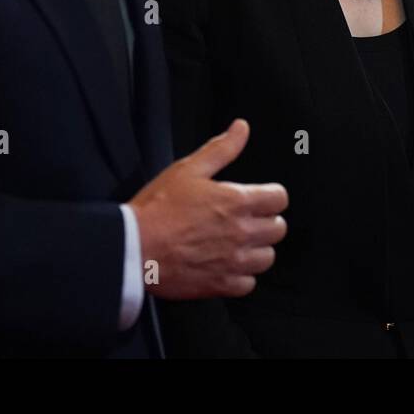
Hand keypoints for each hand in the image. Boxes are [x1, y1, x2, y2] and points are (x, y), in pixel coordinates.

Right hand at [129, 119, 287, 299]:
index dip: (271, 195)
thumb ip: (221, 149)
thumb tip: (241, 129)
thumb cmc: (157, 209)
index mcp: (236, 202)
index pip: (279, 199)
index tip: (260, 197)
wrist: (134, 248)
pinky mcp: (221, 284)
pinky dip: (242, 276)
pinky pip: (248, 284)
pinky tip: (227, 263)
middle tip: (247, 218)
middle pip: (278, 229)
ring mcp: (233, 261)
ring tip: (238, 242)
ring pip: (267, 257)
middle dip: (266, 221)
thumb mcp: (189, 169)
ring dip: (257, 249)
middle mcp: (241, 233)